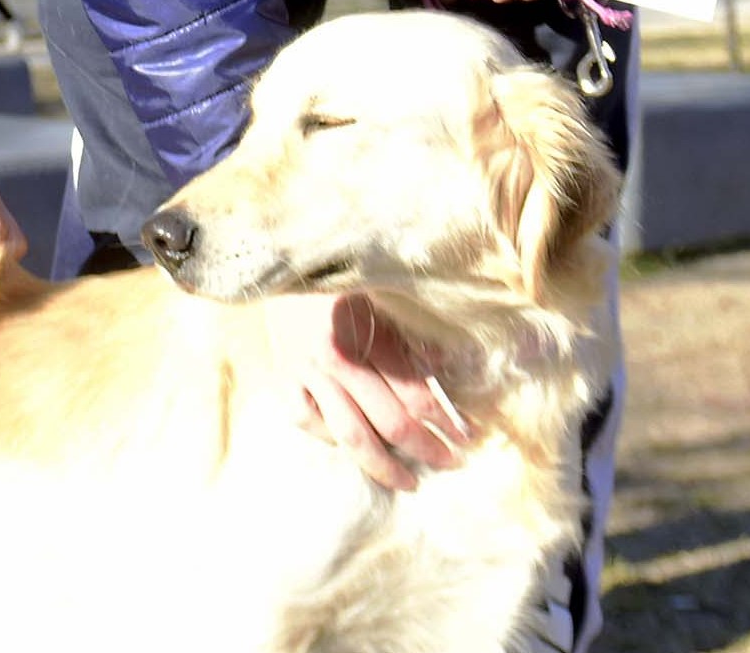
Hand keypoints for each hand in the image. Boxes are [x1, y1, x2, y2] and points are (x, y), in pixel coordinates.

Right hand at [274, 293, 469, 491]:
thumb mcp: (381, 299)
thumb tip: (447, 367)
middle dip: (427, 448)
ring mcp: (305, 373)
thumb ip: (409, 336)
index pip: (415, 392)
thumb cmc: (338, 281)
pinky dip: (329, 440)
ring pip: (351, 435)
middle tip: (452, 462)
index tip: (468, 434)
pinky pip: (308, 423)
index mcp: (365, 335)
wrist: (282, 267)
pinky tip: (349, 449)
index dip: (446, 419)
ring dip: (385, 465)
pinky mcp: (282, 379)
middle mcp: (335, 359)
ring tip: (409, 481)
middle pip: (390, 421)